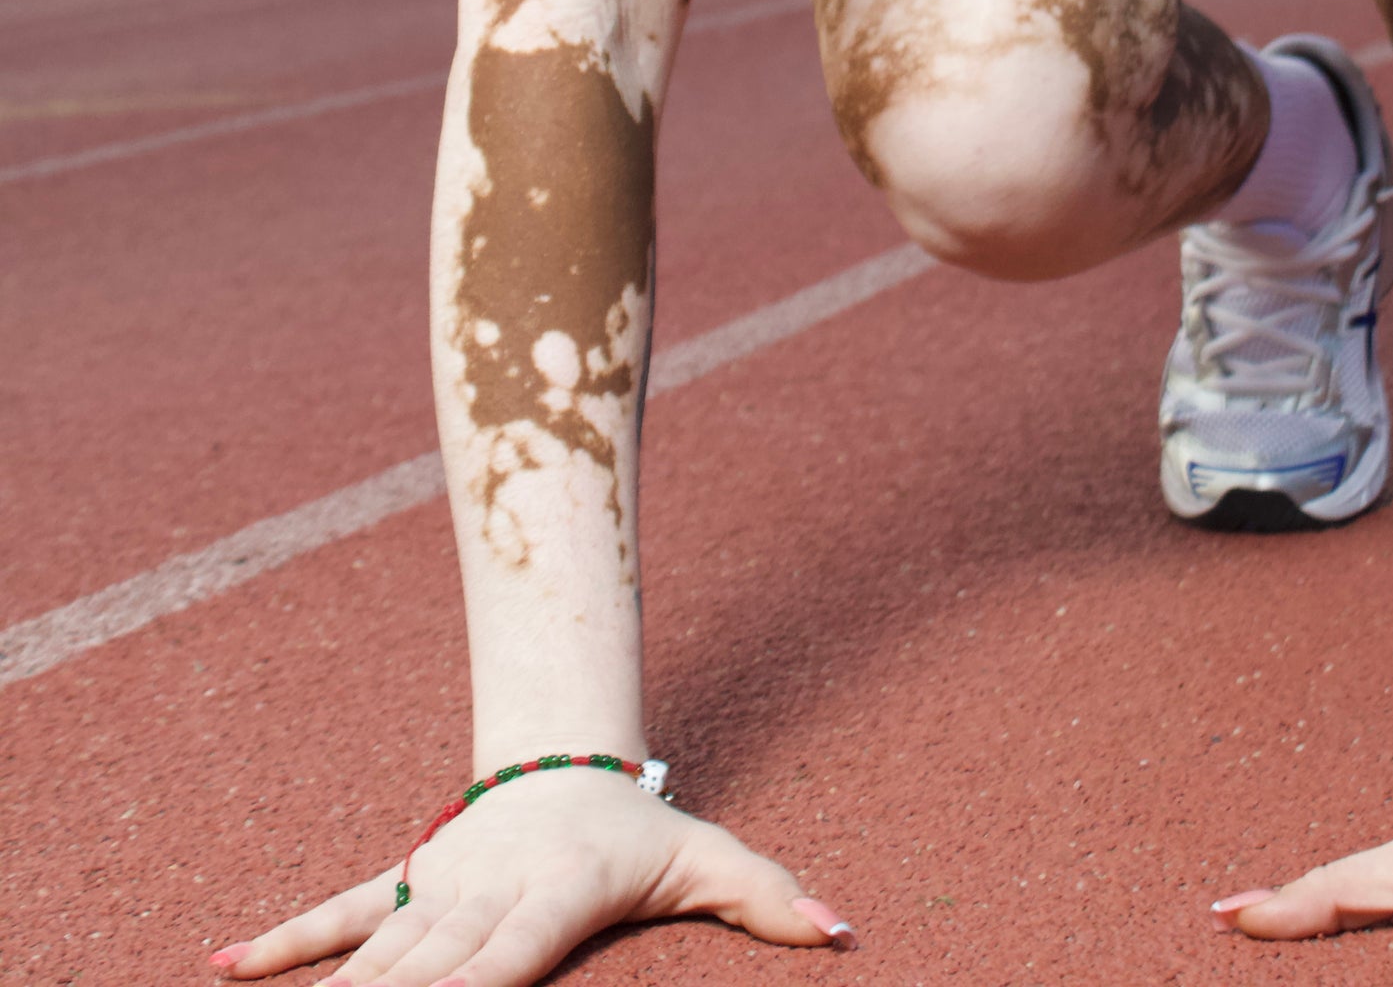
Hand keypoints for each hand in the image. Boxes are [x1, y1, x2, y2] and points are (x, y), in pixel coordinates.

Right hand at [212, 769, 856, 983]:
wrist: (571, 756)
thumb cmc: (642, 828)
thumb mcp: (713, 854)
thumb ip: (773, 897)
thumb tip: (842, 930)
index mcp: (552, 894)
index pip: (508, 953)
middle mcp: (482, 891)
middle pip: (426, 966)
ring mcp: (436, 886)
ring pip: (375, 953)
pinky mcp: (406, 883)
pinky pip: (338, 915)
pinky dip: (281, 943)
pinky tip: (222, 968)